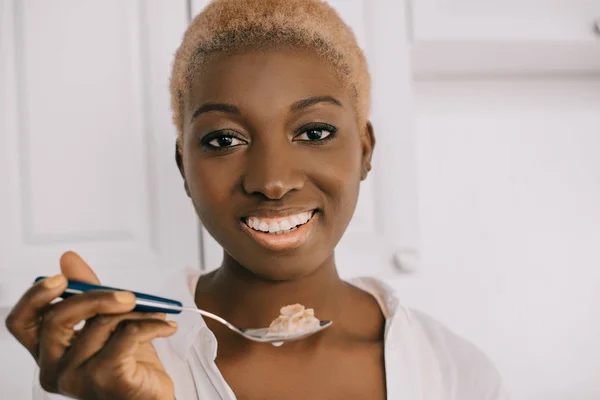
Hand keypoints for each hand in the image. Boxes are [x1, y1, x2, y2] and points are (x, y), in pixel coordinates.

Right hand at [5, 251, 176, 399]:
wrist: (152, 399)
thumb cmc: (128, 362)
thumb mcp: (107, 322)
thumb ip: (88, 293)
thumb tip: (67, 258)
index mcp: (48, 352)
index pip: (21, 322)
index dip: (35, 296)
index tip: (61, 278)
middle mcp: (53, 369)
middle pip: (57, 319)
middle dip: (96, 297)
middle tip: (130, 295)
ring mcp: (76, 379)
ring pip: (99, 326)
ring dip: (136, 313)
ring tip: (157, 315)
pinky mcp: (105, 382)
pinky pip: (127, 337)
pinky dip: (152, 325)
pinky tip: (167, 327)